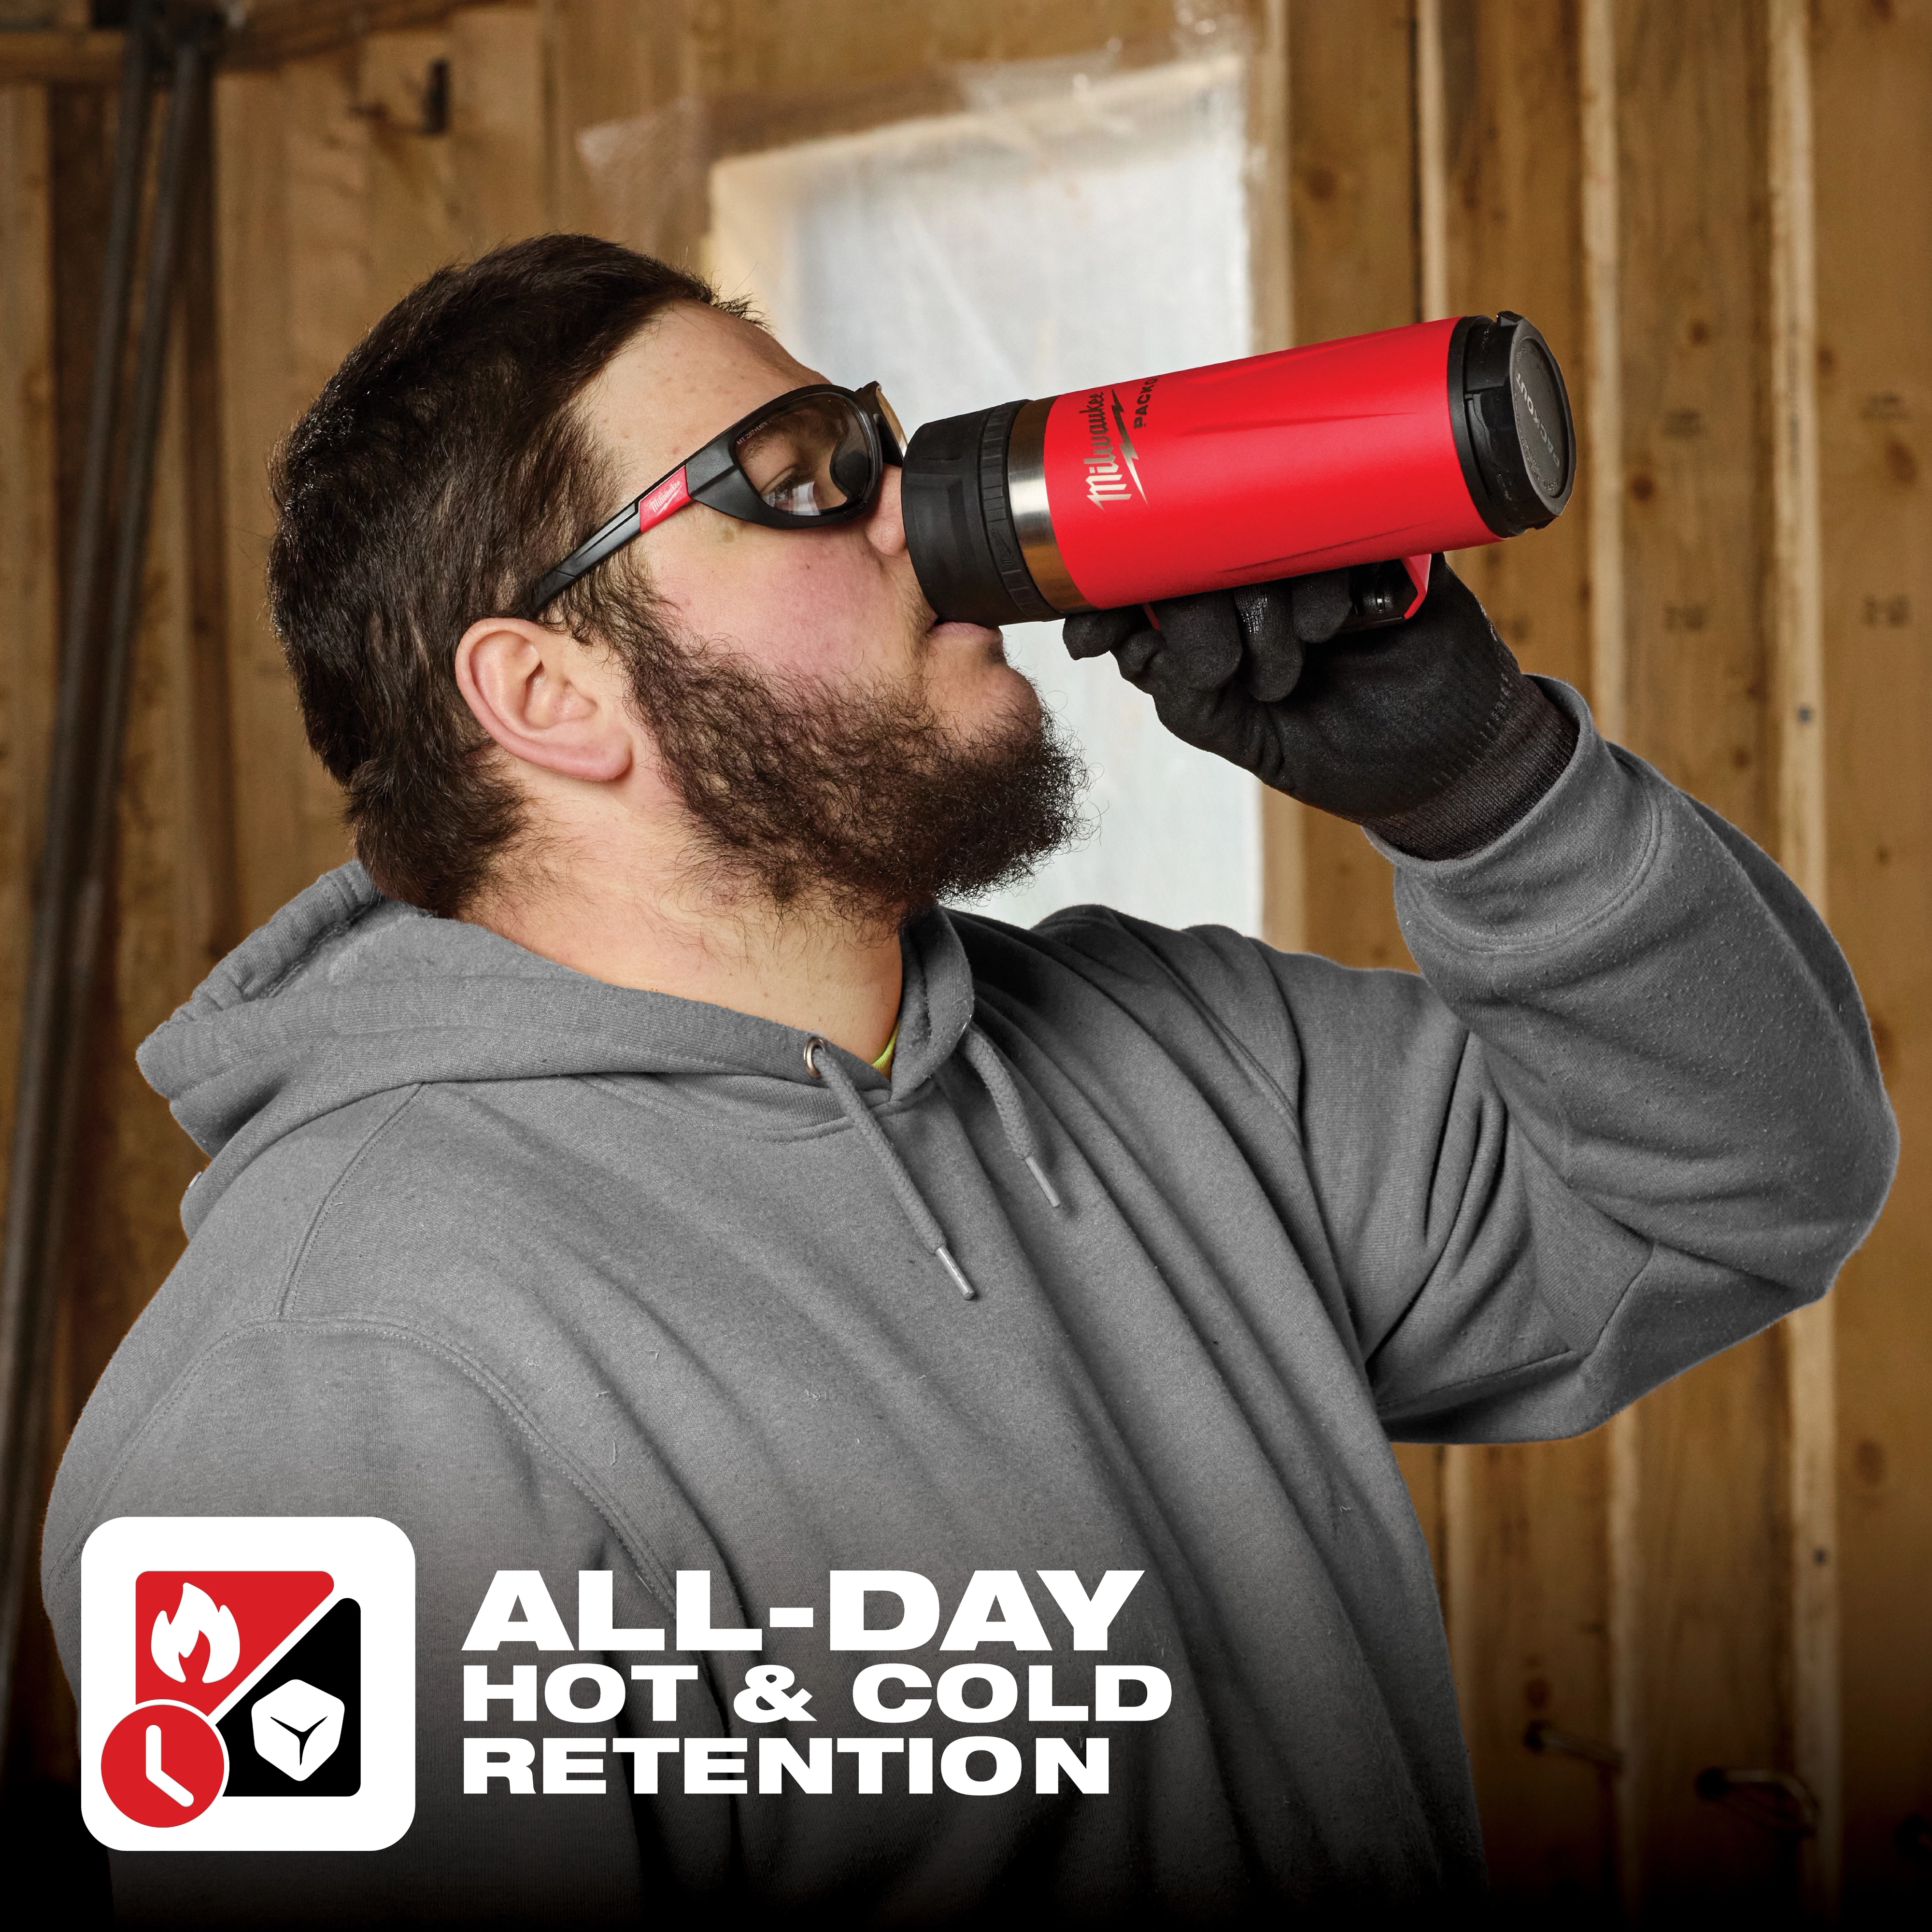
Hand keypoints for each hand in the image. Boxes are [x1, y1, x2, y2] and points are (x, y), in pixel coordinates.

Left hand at [1062, 559, 1576, 859]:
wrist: (1451, 761)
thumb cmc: (1344, 749)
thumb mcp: (1253, 742)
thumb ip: (1193, 703)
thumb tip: (1136, 647)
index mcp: (1217, 621)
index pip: (1146, 588)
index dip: (1108, 599)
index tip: (1090, 632)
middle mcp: (1257, 579)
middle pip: (1191, 553)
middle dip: (1195, 611)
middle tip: (1230, 668)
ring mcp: (1317, 557)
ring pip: (1255, 535)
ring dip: (1267, 601)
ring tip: (1306, 652)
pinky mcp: (1382, 545)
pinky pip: (1338, 529)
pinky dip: (1323, 575)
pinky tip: (1333, 621)